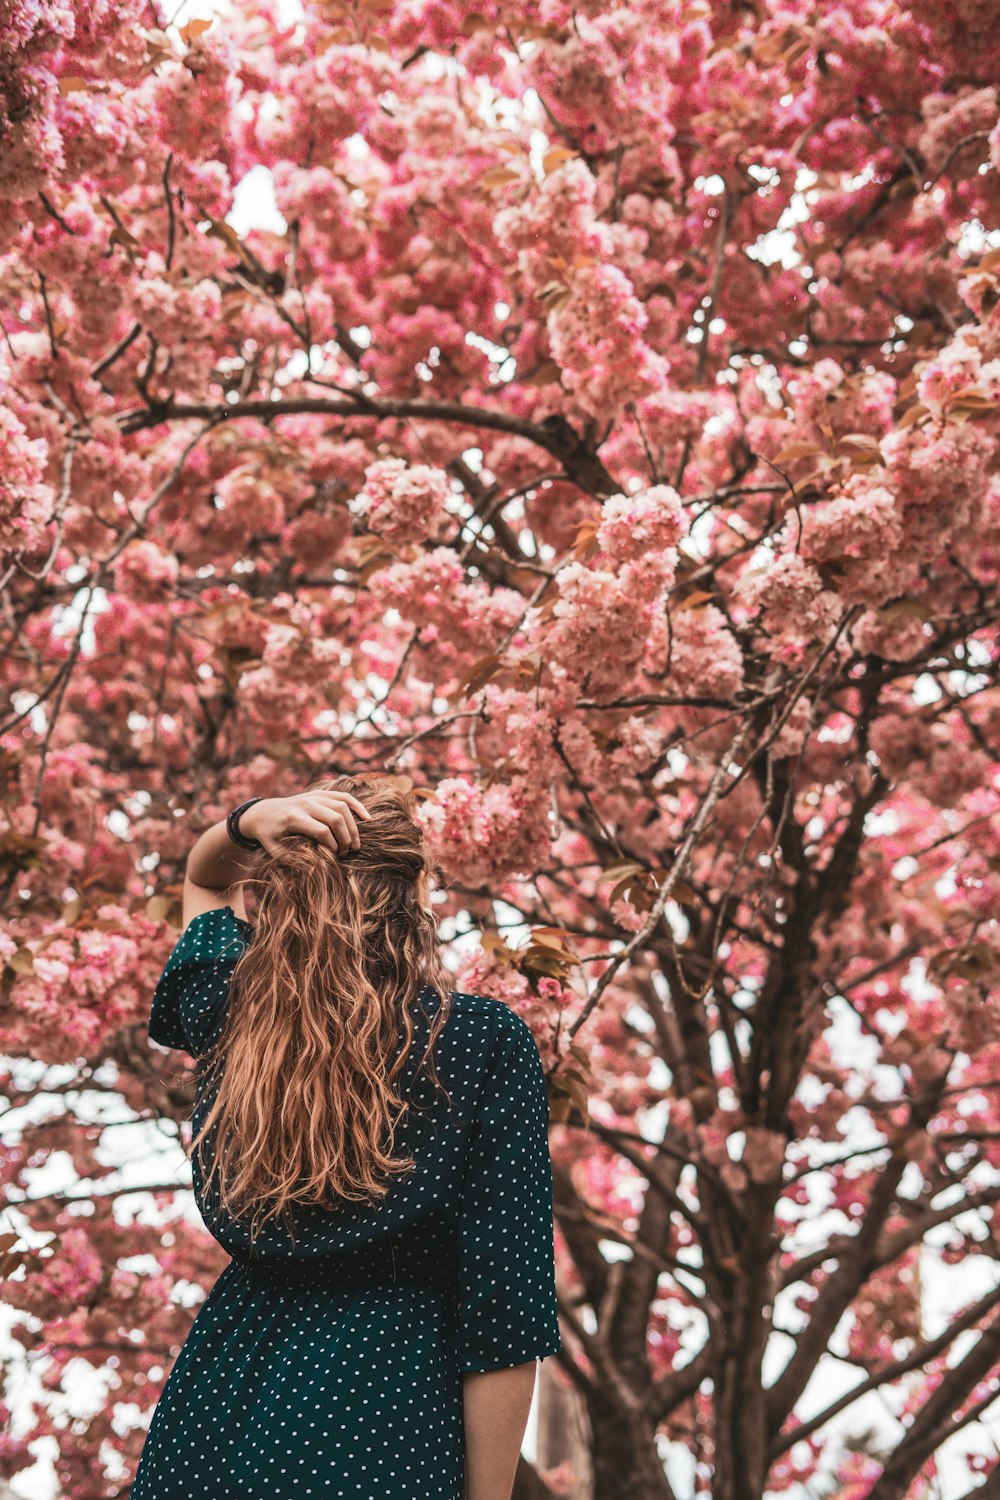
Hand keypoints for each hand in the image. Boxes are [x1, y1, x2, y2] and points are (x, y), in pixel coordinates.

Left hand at [239, 790, 371, 856]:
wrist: (261, 812)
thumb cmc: (268, 835)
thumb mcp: (274, 850)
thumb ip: (291, 859)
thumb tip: (312, 871)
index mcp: (293, 817)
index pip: (321, 831)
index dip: (332, 846)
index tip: (334, 857)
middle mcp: (305, 803)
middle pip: (335, 818)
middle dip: (345, 838)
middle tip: (347, 853)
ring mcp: (314, 795)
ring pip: (342, 806)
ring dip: (353, 826)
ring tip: (356, 844)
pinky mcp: (320, 793)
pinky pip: (343, 796)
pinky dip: (357, 806)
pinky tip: (367, 819)